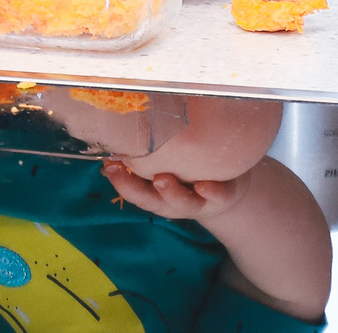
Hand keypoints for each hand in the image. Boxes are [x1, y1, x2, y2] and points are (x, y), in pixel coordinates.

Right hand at [102, 158, 249, 220]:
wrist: (228, 187)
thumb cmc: (188, 169)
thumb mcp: (168, 165)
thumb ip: (146, 156)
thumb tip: (114, 136)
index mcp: (158, 194)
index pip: (135, 190)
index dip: (120, 181)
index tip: (108, 164)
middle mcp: (175, 200)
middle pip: (153, 201)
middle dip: (136, 189)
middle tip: (121, 171)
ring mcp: (199, 200)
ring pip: (183, 202)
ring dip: (171, 193)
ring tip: (161, 180)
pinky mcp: (223, 195)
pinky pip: (218, 196)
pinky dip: (211, 192)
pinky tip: (204, 185)